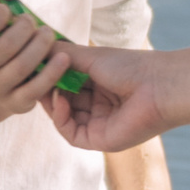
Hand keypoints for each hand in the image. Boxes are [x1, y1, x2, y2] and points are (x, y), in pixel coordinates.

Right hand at [0, 0, 74, 118]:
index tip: (6, 9)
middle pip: (3, 49)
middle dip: (23, 31)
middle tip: (31, 21)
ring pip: (21, 68)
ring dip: (39, 47)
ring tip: (47, 33)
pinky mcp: (15, 104)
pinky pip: (35, 89)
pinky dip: (52, 72)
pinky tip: (63, 57)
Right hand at [45, 45, 174, 151]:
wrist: (157, 86)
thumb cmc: (129, 66)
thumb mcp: (88, 56)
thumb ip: (61, 54)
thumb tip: (35, 48)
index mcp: (98, 86)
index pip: (65, 84)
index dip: (49, 76)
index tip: (34, 64)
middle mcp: (97, 106)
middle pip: (61, 101)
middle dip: (46, 89)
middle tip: (32, 76)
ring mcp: (98, 124)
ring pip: (63, 118)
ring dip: (51, 102)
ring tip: (45, 86)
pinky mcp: (99, 140)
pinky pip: (70, 133)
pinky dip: (60, 118)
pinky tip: (60, 101)